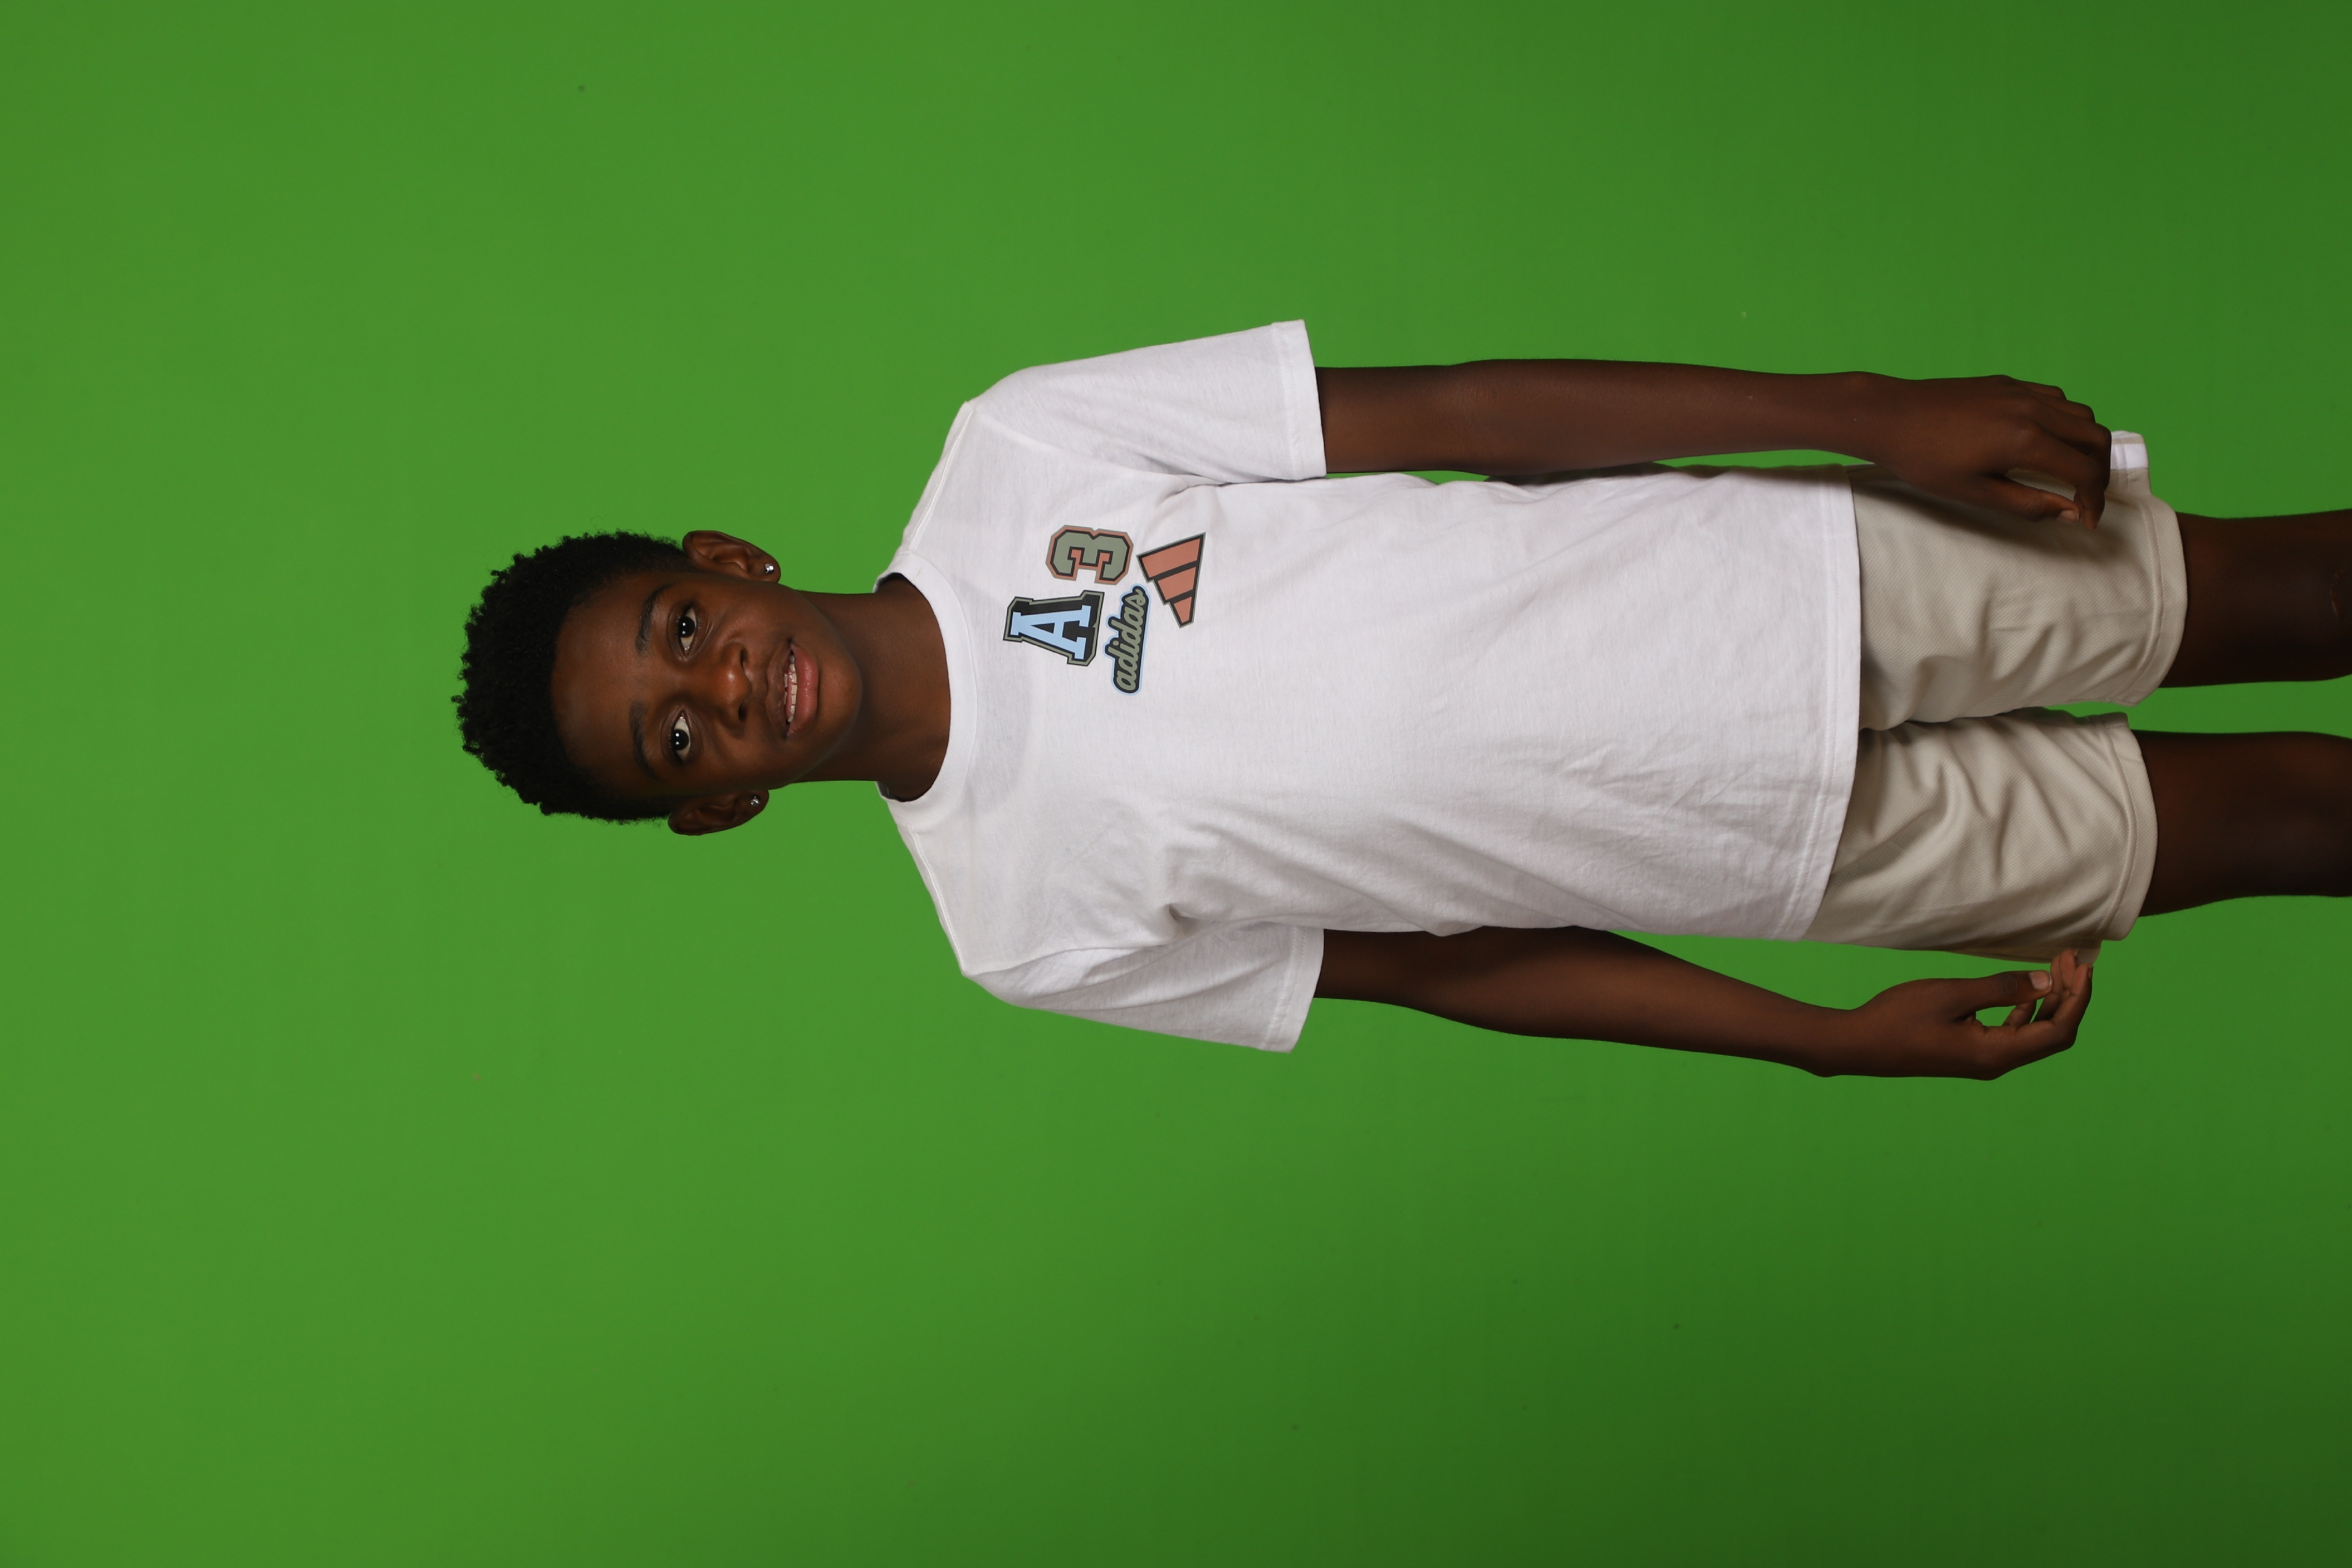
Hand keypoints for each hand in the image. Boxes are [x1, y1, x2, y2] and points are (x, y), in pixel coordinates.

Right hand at [1811, 949, 2094, 1078]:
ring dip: (2048, 1001)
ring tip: (2053, 967)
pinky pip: (2012, 1034)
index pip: (2058, 1030)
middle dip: (2067, 995)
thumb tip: (2046, 983)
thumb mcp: (1952, 995)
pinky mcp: (1970, 1054)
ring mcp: (1983, 1060)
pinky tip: (2022, 990)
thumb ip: (2001, 989)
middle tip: (2070, 959)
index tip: (2083, 966)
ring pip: (2034, 1034)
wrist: (1858, 1045)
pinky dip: (2026, 1010)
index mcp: (1996, 1054)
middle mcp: (1996, 1063)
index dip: (2077, 998)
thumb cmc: (1899, 1018)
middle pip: (2052, 1034)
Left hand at [1852, 376, 2112, 527]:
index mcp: (2027, 440)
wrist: (1890, 416)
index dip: (2094, 499)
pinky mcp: (2007, 383)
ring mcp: (2021, 391)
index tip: (2087, 519)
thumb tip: (2068, 511)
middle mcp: (2033, 409)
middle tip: (2086, 495)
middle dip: (2100, 469)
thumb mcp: (1975, 493)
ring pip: (2079, 412)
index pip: (2085, 471)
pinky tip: (2045, 439)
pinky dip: (2064, 420)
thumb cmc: (1924, 460)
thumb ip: (2028, 504)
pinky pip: (2054, 397)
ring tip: (2069, 469)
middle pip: (2096, 436)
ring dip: (2085, 442)